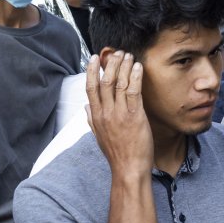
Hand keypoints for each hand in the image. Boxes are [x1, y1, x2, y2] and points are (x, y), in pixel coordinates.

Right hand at [85, 52, 152, 175]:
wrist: (128, 169)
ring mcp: (119, 114)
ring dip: (123, 66)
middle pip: (104, 81)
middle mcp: (106, 113)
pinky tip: (137, 67)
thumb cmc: (116, 154)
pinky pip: (133, 91)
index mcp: (96, 116)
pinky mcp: (134, 116)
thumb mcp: (99, 136)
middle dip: (110, 64)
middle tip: (117, 53)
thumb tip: (86, 107)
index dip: (92, 71)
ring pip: (118, 83)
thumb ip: (91, 119)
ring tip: (128, 55)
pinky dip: (135, 77)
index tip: (95, 58)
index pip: (90, 88)